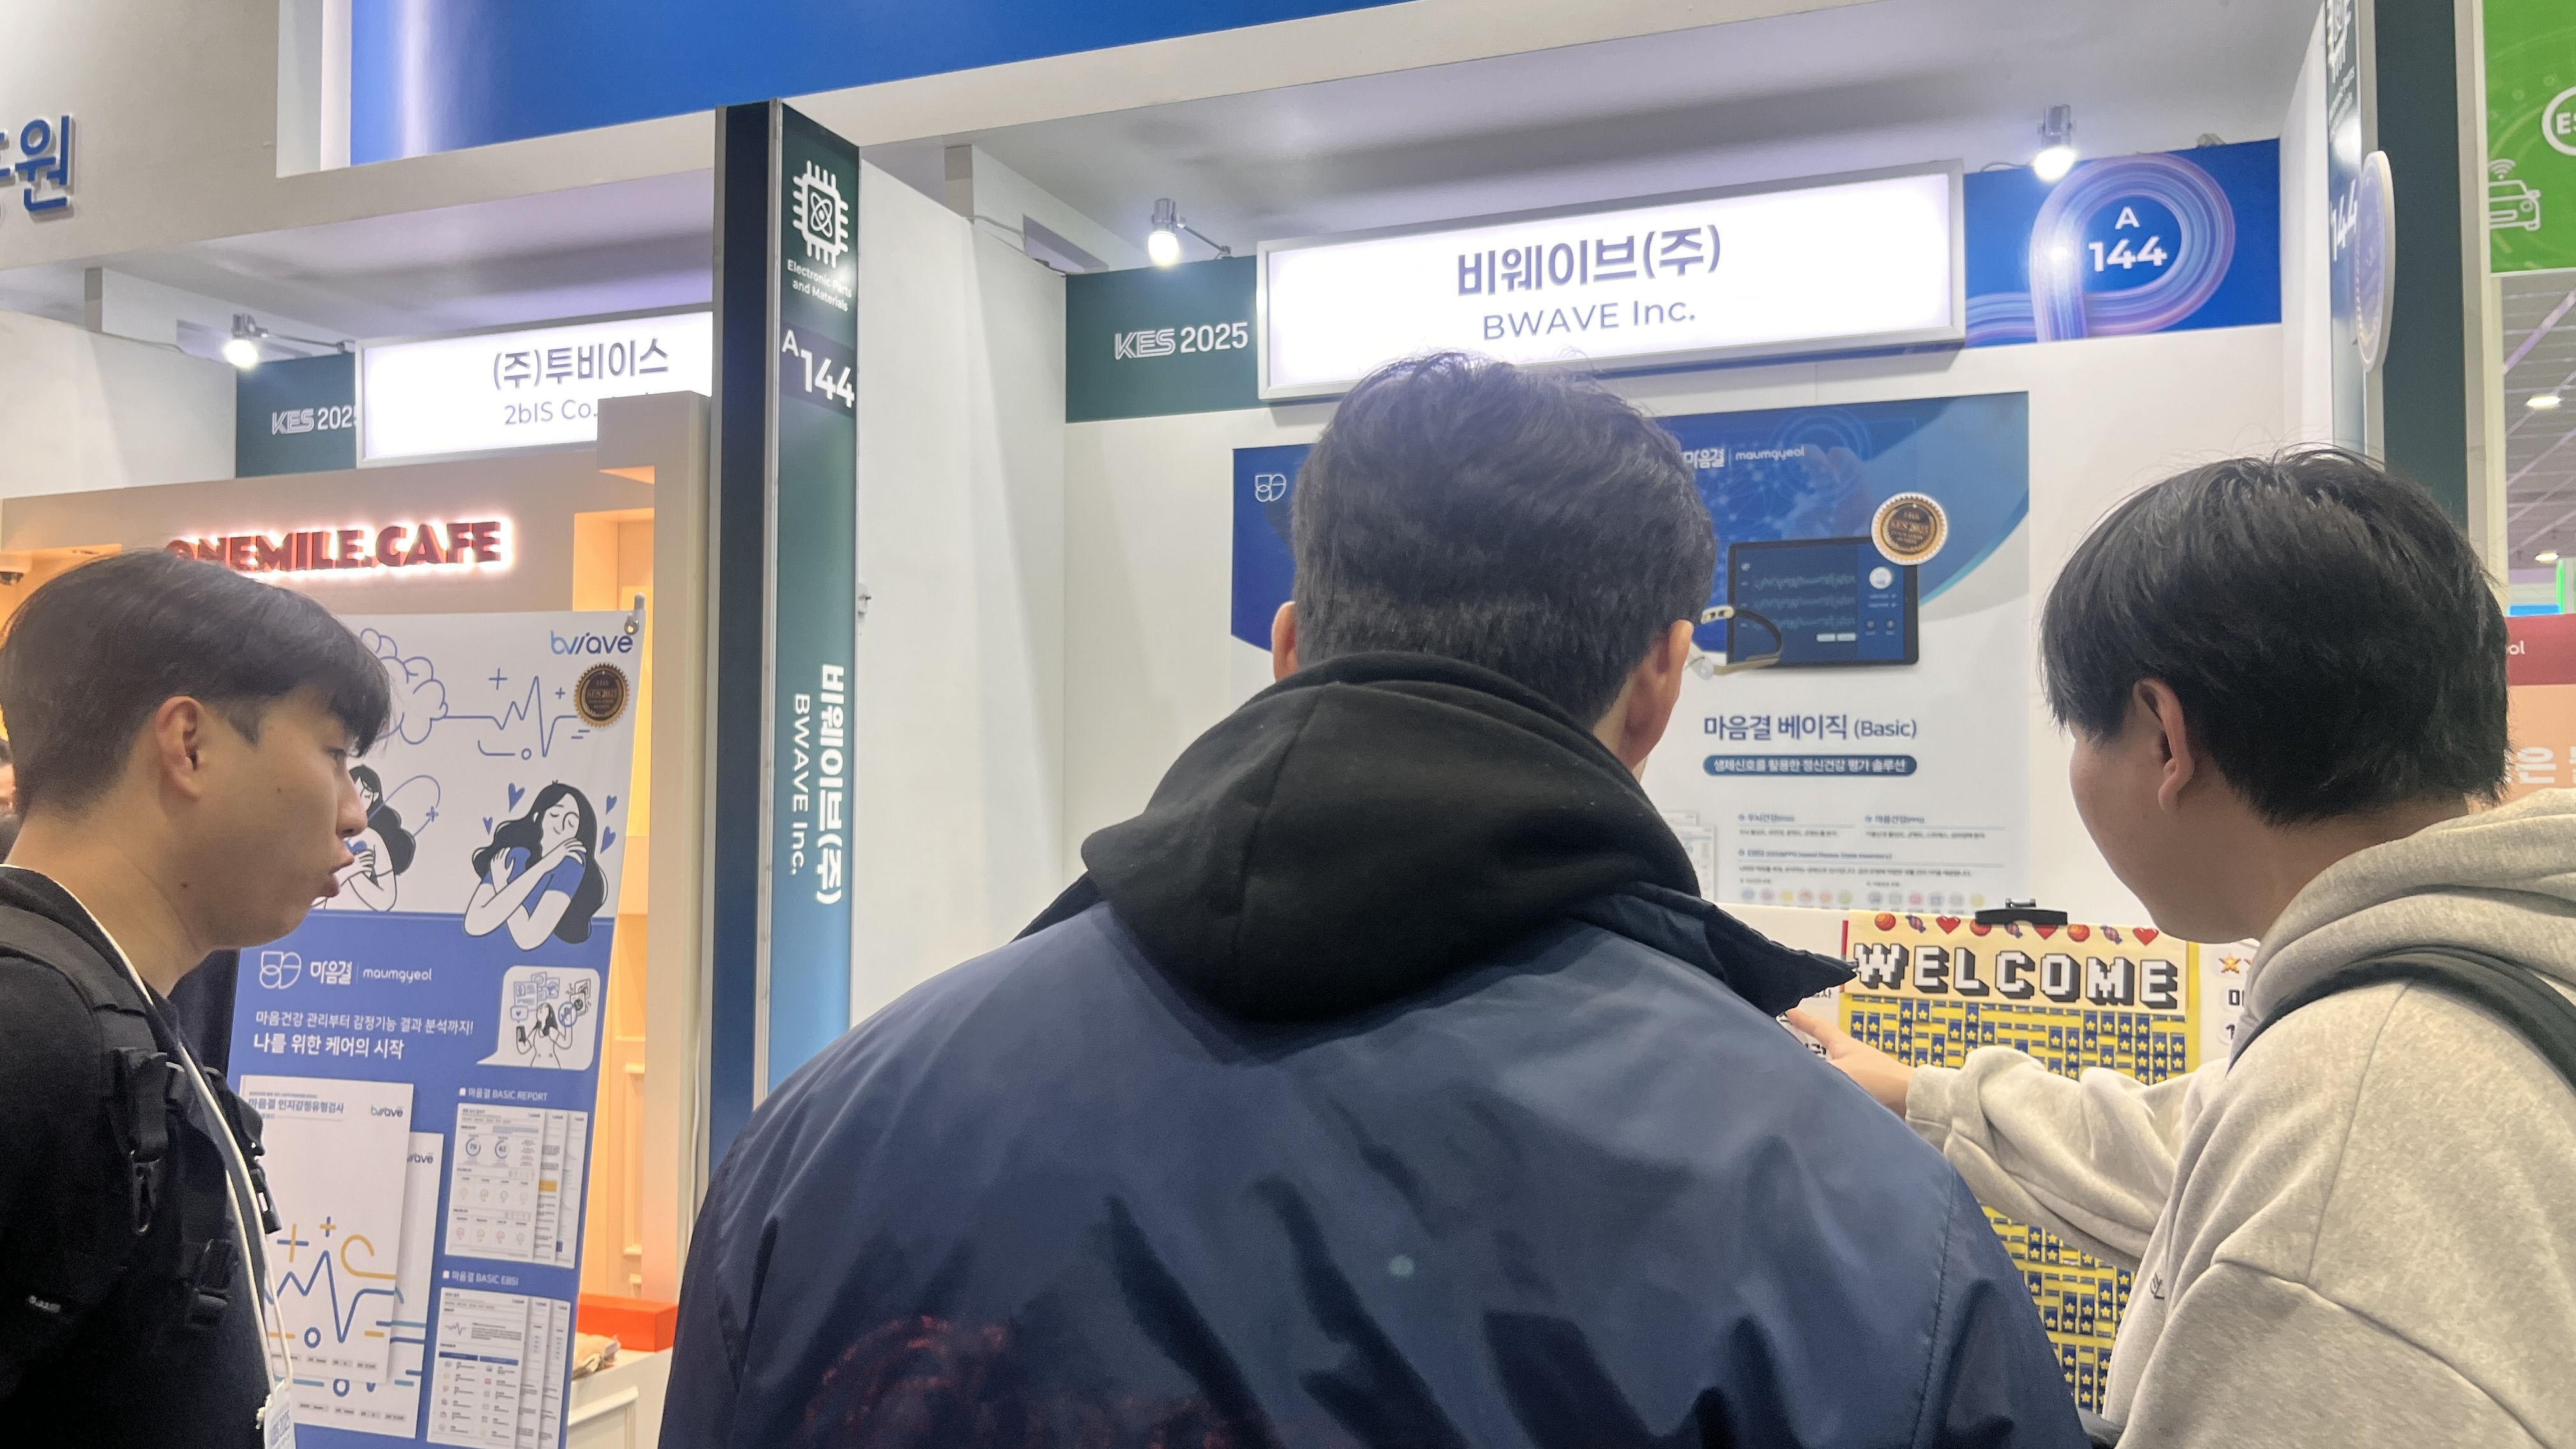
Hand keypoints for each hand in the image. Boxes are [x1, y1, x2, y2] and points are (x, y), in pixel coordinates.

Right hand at [543, 839, 586, 869]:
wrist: (544, 864)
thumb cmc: (547, 863)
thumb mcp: (552, 858)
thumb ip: (556, 856)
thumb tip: (558, 858)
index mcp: (558, 847)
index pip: (566, 841)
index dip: (572, 840)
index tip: (576, 841)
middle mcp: (560, 847)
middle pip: (571, 843)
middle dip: (577, 843)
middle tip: (582, 845)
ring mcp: (562, 850)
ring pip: (573, 847)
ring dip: (580, 848)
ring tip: (585, 850)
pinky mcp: (563, 854)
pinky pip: (573, 853)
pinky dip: (578, 857)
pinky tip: (581, 861)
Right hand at [1785, 1006, 1914, 1115]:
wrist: (1911, 1101)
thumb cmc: (1876, 1080)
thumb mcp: (1838, 1073)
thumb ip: (1813, 1075)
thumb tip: (1790, 1078)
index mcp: (1844, 1045)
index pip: (1819, 1028)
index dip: (1803, 1020)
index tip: (1789, 1011)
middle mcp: (1852, 1057)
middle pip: (1825, 1049)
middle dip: (1807, 1048)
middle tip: (1789, 1048)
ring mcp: (1862, 1075)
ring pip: (1832, 1073)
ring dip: (1817, 1076)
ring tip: (1800, 1082)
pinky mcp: (1868, 1094)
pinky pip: (1841, 1091)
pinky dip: (1829, 1093)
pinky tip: (1821, 1105)